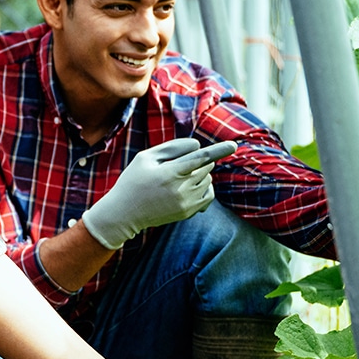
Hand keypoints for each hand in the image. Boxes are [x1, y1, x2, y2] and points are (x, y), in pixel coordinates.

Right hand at [79, 138, 237, 249]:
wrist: (125, 213)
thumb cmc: (134, 180)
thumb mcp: (145, 158)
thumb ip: (172, 147)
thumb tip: (196, 145)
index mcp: (169, 172)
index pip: (200, 158)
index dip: (218, 150)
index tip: (233, 145)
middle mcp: (181, 188)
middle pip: (206, 166)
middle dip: (198, 161)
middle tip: (178, 165)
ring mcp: (186, 202)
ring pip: (208, 179)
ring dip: (201, 174)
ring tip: (180, 177)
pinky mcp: (189, 212)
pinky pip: (209, 195)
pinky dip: (205, 187)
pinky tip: (190, 187)